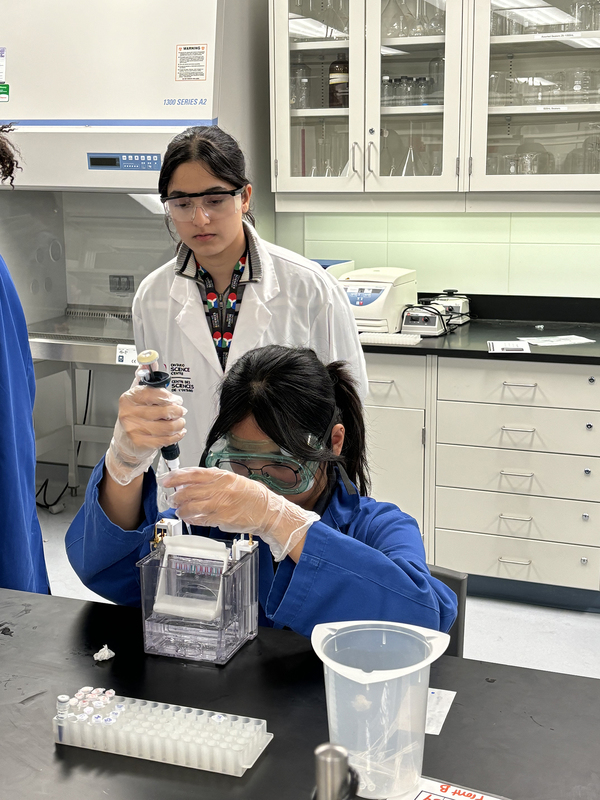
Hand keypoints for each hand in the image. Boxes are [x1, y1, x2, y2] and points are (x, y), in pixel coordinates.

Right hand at [105, 374, 186, 485]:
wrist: (124, 438)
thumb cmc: (134, 414)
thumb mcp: (137, 394)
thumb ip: (145, 378)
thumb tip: (150, 361)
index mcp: (129, 398)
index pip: (152, 394)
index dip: (168, 396)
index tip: (176, 399)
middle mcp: (129, 413)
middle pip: (161, 412)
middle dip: (177, 411)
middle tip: (181, 410)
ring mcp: (134, 429)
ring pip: (165, 427)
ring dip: (178, 424)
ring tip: (181, 421)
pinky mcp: (140, 442)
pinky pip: (164, 439)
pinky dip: (175, 435)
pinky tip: (179, 432)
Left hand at [160, 468, 319, 561]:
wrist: (267, 511)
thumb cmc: (252, 495)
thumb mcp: (233, 480)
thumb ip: (213, 480)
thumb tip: (191, 482)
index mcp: (223, 476)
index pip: (193, 474)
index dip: (176, 476)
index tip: (165, 479)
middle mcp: (221, 489)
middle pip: (189, 490)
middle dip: (175, 495)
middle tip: (171, 498)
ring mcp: (221, 505)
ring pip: (191, 506)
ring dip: (181, 509)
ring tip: (179, 510)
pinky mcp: (222, 519)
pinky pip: (200, 519)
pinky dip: (191, 519)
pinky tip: (189, 518)